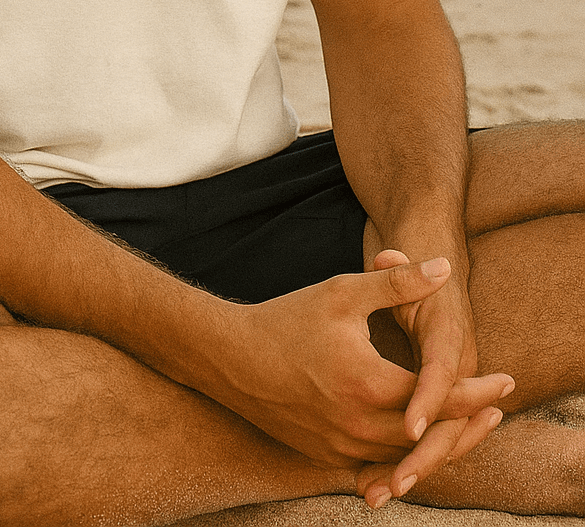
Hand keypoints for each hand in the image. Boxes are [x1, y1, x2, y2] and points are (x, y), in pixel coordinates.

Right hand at [213, 257, 511, 471]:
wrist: (230, 357)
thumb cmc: (287, 318)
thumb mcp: (343, 292)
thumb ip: (397, 283)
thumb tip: (444, 268)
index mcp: (369, 385)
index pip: (440, 396)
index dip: (477, 391)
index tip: (505, 381)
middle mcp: (358, 427)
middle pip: (431, 437)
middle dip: (468, 423)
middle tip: (495, 409)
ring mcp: (341, 449)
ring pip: (406, 459)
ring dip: (439, 444)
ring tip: (463, 426)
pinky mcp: (326, 458)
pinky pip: (376, 467)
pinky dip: (402, 458)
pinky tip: (414, 444)